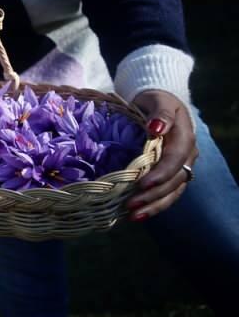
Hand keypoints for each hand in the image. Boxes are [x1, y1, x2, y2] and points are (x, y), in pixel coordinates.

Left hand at [127, 90, 196, 221]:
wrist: (158, 105)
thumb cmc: (154, 101)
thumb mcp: (158, 101)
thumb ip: (161, 113)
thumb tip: (157, 128)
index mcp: (184, 137)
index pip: (175, 159)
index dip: (161, 173)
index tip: (143, 183)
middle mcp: (186, 155)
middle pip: (174, 180)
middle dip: (154, 195)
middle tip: (131, 205)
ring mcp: (180, 166)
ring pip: (173, 191)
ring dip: (154, 205)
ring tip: (133, 216)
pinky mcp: (172, 174)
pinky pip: (167, 193)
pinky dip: (154, 205)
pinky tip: (138, 215)